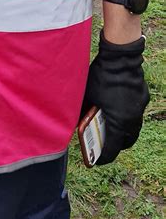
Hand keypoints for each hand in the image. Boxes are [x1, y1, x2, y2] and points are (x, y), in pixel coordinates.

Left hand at [81, 30, 148, 164]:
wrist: (120, 57)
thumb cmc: (101, 76)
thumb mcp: (87, 96)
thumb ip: (82, 113)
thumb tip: (75, 125)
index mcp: (119, 122)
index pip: (112, 149)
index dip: (103, 158)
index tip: (96, 161)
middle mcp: (132, 119)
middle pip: (126, 141)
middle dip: (115, 146)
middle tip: (104, 146)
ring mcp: (140, 108)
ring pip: (133, 128)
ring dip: (123, 132)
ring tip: (110, 131)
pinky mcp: (143, 97)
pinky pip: (136, 113)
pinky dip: (127, 117)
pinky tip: (117, 111)